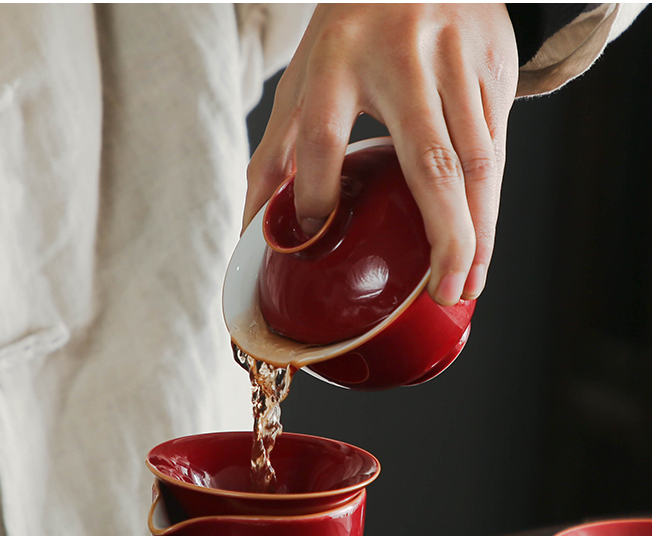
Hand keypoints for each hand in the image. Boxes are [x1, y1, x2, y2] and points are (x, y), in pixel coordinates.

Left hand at [243, 4, 518, 305]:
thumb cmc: (349, 33)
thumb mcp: (301, 80)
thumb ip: (275, 154)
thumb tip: (251, 230)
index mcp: (338, 57)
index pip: (323, 136)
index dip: (316, 192)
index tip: (316, 235)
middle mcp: (405, 57)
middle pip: (430, 161)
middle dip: (443, 236)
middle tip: (442, 292)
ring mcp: (458, 61)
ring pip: (478, 161)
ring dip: (478, 231)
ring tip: (468, 283)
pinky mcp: (496, 66)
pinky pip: (496, 146)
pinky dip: (490, 202)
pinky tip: (480, 239)